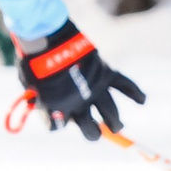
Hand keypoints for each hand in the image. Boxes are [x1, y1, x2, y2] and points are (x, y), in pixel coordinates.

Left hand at [21, 22, 145, 140]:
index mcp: (57, 109)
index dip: (56, 121)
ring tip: (117, 125)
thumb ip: (36, 95)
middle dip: (94, 132)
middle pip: (91, 130)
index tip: (57, 117)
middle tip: (99, 131)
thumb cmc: (34, 59)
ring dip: (115, 121)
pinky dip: (135, 92)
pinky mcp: (105, 73)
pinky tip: (142, 100)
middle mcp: (79, 104)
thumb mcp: (28, 81)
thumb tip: (38, 102)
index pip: (57, 126)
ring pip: (111, 113)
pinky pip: (125, 85)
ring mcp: (94, 90)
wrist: (46, 38)